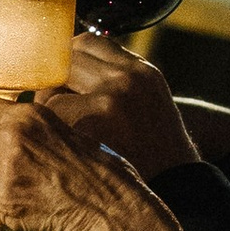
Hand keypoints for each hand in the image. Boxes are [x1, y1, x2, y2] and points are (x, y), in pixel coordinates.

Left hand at [0, 94, 138, 230]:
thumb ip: (34, 133)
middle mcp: (16, 136)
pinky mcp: (9, 202)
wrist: (114, 211)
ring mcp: (11, 170)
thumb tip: (4, 139)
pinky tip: (11, 225)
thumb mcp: (68, 136)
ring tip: (10, 206)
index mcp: (31, 116)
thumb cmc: (103, 177)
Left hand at [35, 37, 198, 176]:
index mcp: (141, 71)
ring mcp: (112, 95)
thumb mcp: (146, 105)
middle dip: (52, 82)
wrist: (181, 187)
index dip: (67, 60)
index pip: (89, 43)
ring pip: (54, 86)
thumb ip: (115, 84)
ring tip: (62, 135)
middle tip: (50, 111)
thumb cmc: (157, 154)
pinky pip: (52, 114)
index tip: (60, 81)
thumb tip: (63, 73)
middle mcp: (129, 76)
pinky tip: (65, 150)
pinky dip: (51, 131)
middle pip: (68, 59)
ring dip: (48, 110)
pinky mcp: (95, 119)